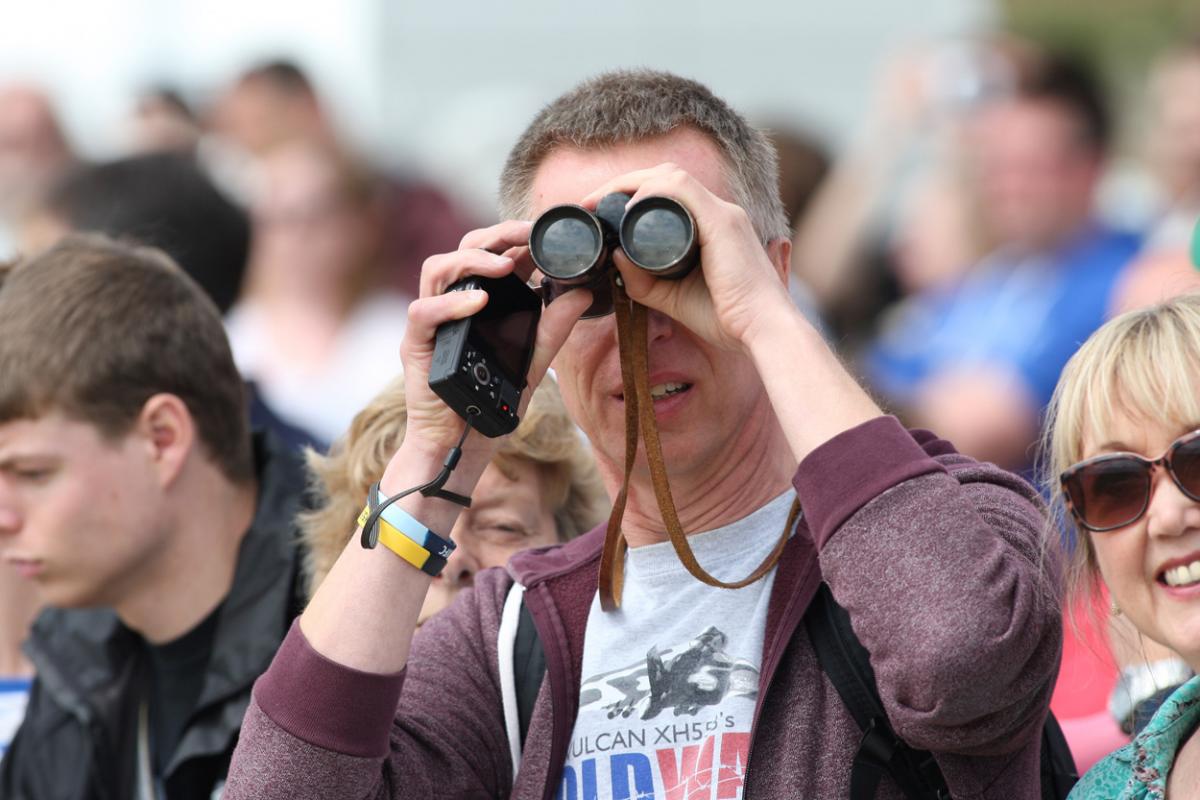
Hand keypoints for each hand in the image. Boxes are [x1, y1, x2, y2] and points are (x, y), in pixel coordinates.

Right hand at [397, 220, 592, 460]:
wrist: (462, 447)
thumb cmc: (491, 402)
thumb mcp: (534, 361)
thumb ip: (554, 328)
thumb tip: (583, 294)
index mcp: (480, 301)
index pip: (494, 254)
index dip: (516, 237)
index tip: (545, 231)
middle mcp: (453, 303)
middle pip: (464, 248)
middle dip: (496, 235)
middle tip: (527, 233)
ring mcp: (433, 322)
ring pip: (437, 268)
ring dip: (472, 260)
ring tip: (504, 265)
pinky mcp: (415, 345)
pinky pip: (423, 313)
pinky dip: (450, 304)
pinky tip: (478, 304)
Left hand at [580, 163, 794, 351]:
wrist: (762, 332)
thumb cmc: (727, 318)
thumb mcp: (673, 298)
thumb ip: (643, 281)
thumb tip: (615, 256)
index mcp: (713, 226)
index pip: (669, 191)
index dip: (630, 193)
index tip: (599, 210)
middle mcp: (720, 213)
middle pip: (666, 176)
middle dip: (623, 182)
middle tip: (591, 202)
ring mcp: (723, 214)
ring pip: (671, 176)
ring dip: (630, 182)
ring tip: (601, 201)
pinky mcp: (723, 223)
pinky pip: (682, 191)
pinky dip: (652, 192)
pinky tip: (629, 208)